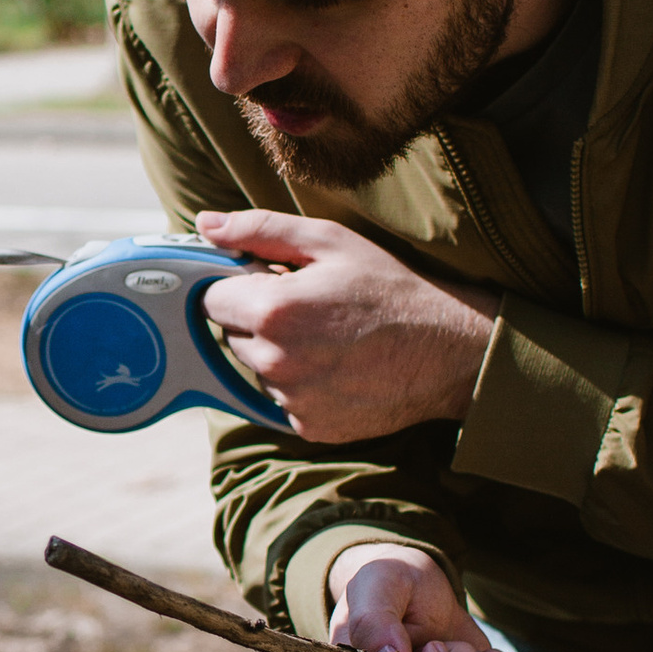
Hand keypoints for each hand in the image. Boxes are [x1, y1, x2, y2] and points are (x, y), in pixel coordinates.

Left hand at [196, 210, 493, 438]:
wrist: (447, 350)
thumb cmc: (390, 289)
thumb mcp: (329, 242)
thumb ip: (260, 230)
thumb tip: (205, 225)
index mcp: (273, 311)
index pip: (211, 299)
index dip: (239, 287)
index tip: (270, 282)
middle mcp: (275, 362)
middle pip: (231, 336)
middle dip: (257, 320)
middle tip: (308, 308)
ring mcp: (292, 400)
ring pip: (257, 370)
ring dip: (277, 354)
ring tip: (328, 338)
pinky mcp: (309, 427)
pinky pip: (282, 401)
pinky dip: (300, 385)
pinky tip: (337, 366)